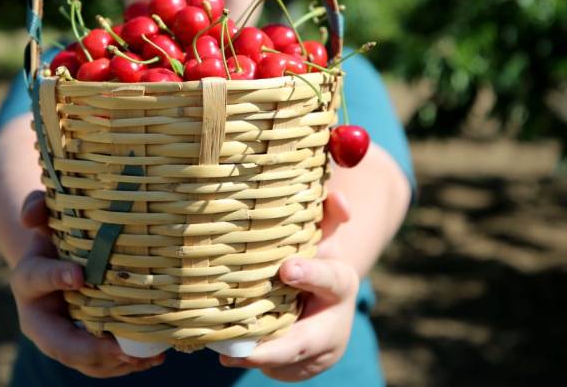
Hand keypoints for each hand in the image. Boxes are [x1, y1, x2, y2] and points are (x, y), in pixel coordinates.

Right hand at [11, 191, 164, 377]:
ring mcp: (61, 337)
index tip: (80, 276)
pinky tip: (153, 358)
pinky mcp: (83, 347)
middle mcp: (39, 317)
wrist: (61, 258)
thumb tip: (31, 216)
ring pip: (82, 361)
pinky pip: (101, 364)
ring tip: (142, 357)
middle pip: (57, 342)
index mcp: (26, 280)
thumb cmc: (56, 233)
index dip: (54, 277)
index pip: (34, 279)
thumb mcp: (45, 216)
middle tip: (117, 347)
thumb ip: (37, 208)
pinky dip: (126, 364)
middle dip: (87, 349)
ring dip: (112, 364)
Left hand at [219, 191, 359, 380]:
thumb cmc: (317, 263)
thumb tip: (338, 198)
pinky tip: (229, 356)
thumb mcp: (325, 240)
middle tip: (244, 350)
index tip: (286, 268)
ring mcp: (319, 354)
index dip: (310, 275)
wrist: (327, 306)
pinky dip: (254, 363)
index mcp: (341, 284)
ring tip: (225, 354)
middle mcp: (334, 325)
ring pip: (286, 361)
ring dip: (257, 359)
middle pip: (307, 341)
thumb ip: (328, 218)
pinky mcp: (300, 369)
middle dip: (277, 348)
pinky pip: (277, 369)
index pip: (330, 279)